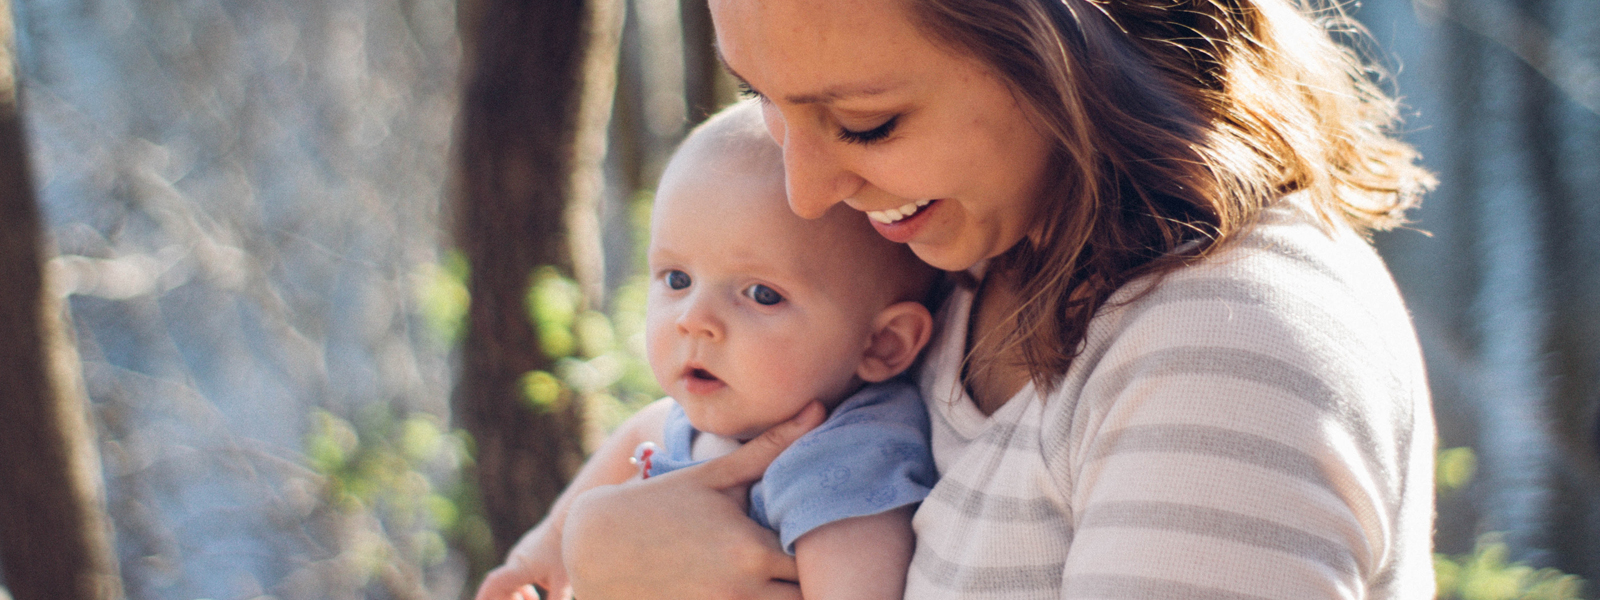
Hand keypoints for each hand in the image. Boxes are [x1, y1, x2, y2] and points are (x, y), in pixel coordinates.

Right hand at [475, 521, 570, 599]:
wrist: (568, 519)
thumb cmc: (565, 549)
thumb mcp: (563, 580)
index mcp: (519, 567)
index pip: (494, 583)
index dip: (483, 596)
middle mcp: (515, 560)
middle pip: (500, 587)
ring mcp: (520, 555)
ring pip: (509, 581)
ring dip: (515, 597)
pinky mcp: (527, 552)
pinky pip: (517, 574)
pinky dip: (522, 588)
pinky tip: (533, 597)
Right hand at [562, 402, 825, 599]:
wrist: (591, 546)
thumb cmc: (659, 505)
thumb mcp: (715, 476)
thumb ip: (771, 447)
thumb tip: (818, 408)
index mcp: (752, 550)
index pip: (818, 567)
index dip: (824, 557)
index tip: (815, 544)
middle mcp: (742, 591)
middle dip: (811, 587)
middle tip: (803, 568)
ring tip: (776, 581)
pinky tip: (747, 591)